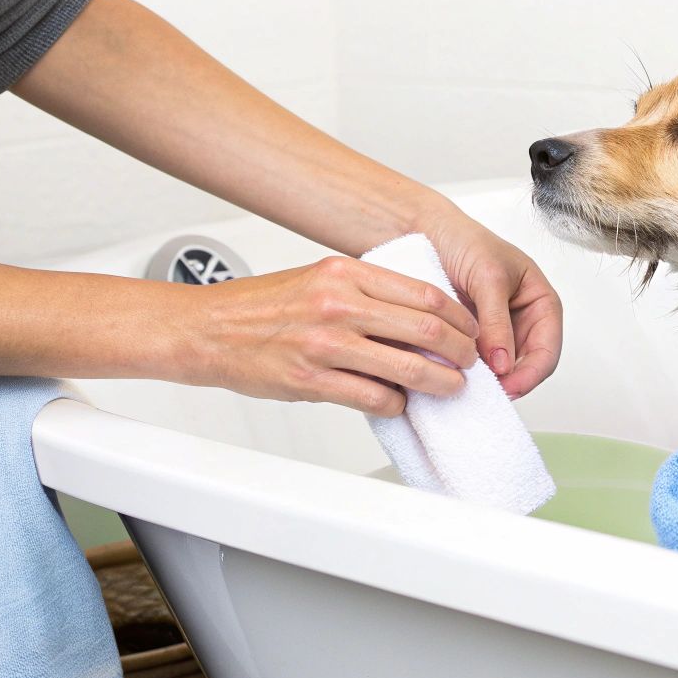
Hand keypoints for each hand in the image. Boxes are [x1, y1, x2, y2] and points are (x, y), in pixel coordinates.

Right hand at [173, 256, 480, 414]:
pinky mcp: (311, 379)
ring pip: (408, 367)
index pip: (425, 294)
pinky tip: (400, 402)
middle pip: (427, 329)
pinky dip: (397, 404)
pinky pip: (374, 397)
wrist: (206, 329)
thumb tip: (418, 318)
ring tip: (451, 387)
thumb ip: (367, 293)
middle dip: (461, 351)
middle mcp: (339, 304)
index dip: (460, 317)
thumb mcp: (320, 279)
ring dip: (440, 382)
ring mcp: (326, 343)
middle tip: (470, 362)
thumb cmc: (261, 306)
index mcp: (345, 273)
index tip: (471, 330)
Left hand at [418, 207, 562, 398]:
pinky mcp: (473, 338)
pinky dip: (471, 372)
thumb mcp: (488, 277)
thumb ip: (497, 321)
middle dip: (511, 381)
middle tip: (486, 393)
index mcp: (541, 303)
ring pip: (503, 369)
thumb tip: (504, 364)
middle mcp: (523, 321)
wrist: (427, 232)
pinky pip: (478, 364)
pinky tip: (457, 375)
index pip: (548, 349)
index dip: (532, 372)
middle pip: (528, 365)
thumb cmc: (465, 242)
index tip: (508, 387)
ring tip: (469, 384)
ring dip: (490, 380)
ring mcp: (498, 332)